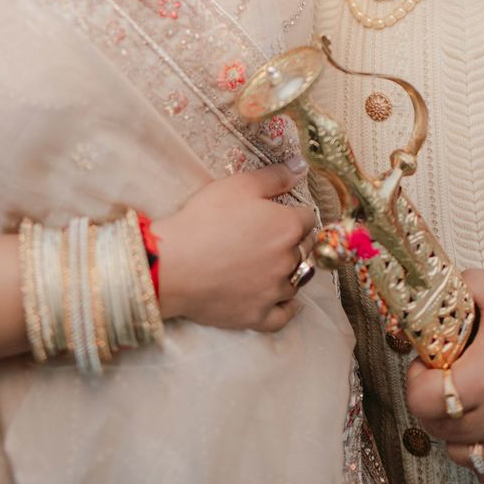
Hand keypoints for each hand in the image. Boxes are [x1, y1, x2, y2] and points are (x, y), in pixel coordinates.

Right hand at [153, 160, 314, 332]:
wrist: (175, 263)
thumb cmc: (206, 218)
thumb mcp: (240, 185)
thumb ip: (275, 176)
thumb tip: (301, 167)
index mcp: (287, 227)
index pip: (308, 218)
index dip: (294, 213)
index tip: (281, 213)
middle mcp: (288, 261)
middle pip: (304, 249)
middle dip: (293, 241)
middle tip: (271, 237)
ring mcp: (274, 291)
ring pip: (296, 281)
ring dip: (289, 272)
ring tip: (270, 264)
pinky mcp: (258, 316)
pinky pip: (283, 316)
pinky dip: (286, 308)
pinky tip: (282, 300)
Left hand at [406, 270, 483, 483]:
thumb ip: (450, 292)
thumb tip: (421, 304)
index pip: (421, 401)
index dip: (416, 380)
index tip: (427, 366)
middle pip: (438, 429)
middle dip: (433, 403)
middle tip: (445, 379)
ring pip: (462, 456)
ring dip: (456, 432)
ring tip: (468, 403)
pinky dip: (483, 458)